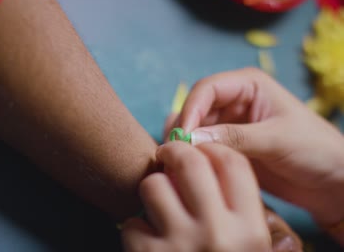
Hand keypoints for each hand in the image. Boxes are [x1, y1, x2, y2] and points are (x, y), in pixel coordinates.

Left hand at [122, 142, 270, 251]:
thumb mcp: (259, 251)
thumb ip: (258, 219)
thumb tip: (245, 187)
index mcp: (250, 230)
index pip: (231, 163)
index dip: (212, 149)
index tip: (200, 151)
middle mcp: (217, 235)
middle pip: (189, 162)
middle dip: (174, 150)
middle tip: (168, 154)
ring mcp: (179, 245)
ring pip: (153, 185)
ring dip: (153, 188)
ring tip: (159, 201)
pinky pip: (131, 221)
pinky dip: (137, 226)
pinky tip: (148, 236)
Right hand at [165, 68, 343, 226]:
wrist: (330, 181)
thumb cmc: (315, 149)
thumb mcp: (277, 139)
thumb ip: (235, 137)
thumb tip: (192, 138)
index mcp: (248, 86)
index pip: (206, 89)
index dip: (190, 109)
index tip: (183, 135)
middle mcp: (234, 102)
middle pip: (194, 109)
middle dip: (183, 129)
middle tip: (176, 153)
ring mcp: (229, 126)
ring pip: (193, 129)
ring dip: (185, 144)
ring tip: (178, 163)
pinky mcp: (227, 147)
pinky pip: (201, 148)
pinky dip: (192, 156)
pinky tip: (187, 169)